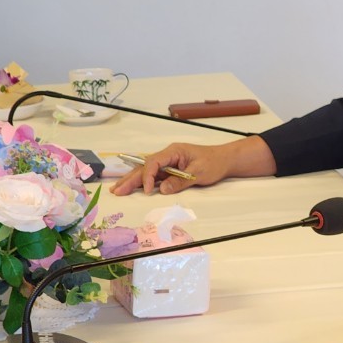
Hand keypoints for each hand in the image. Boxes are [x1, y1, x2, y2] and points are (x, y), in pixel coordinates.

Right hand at [110, 136, 275, 195]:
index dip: (147, 176)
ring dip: (132, 181)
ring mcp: (168, 162)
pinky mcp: (170, 169)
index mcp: (174, 151)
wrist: (225, 160)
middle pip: (145, 167)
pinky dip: (143, 182)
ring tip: (117, 190)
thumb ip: (180, 181)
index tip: (147, 190)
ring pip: (147, 171)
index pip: (154, 162)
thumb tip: (163, 190)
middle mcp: (168, 155)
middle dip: (130, 179)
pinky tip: (131, 188)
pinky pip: (154, 176)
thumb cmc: (214, 163)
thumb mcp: (199, 173)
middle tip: (116, 191)